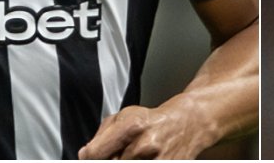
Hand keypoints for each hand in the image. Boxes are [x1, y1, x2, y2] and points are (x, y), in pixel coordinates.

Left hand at [77, 102, 212, 159]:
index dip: (89, 157)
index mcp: (132, 126)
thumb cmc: (153, 120)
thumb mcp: (125, 116)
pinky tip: (142, 158)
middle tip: (119, 153)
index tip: (89, 157)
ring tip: (133, 155)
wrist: (189, 123)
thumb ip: (101, 135)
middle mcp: (144, 145)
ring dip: (124, 161)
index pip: (94, 153)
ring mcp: (157, 160)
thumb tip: (85, 155)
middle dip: (109, 159)